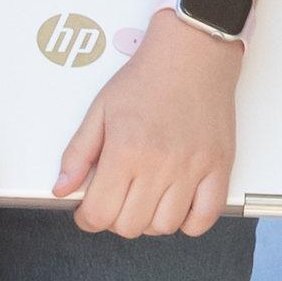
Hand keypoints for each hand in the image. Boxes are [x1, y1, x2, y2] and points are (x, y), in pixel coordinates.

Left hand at [54, 14, 240, 238]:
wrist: (193, 53)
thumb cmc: (147, 78)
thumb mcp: (100, 110)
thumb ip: (78, 153)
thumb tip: (62, 188)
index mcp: (126, 150)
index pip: (100, 213)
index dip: (88, 219)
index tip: (89, 212)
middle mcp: (160, 164)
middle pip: (130, 226)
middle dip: (115, 220)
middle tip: (116, 201)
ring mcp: (192, 168)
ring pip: (165, 227)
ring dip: (150, 222)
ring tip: (145, 201)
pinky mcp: (219, 167)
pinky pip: (205, 218)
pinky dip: (189, 223)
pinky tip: (177, 206)